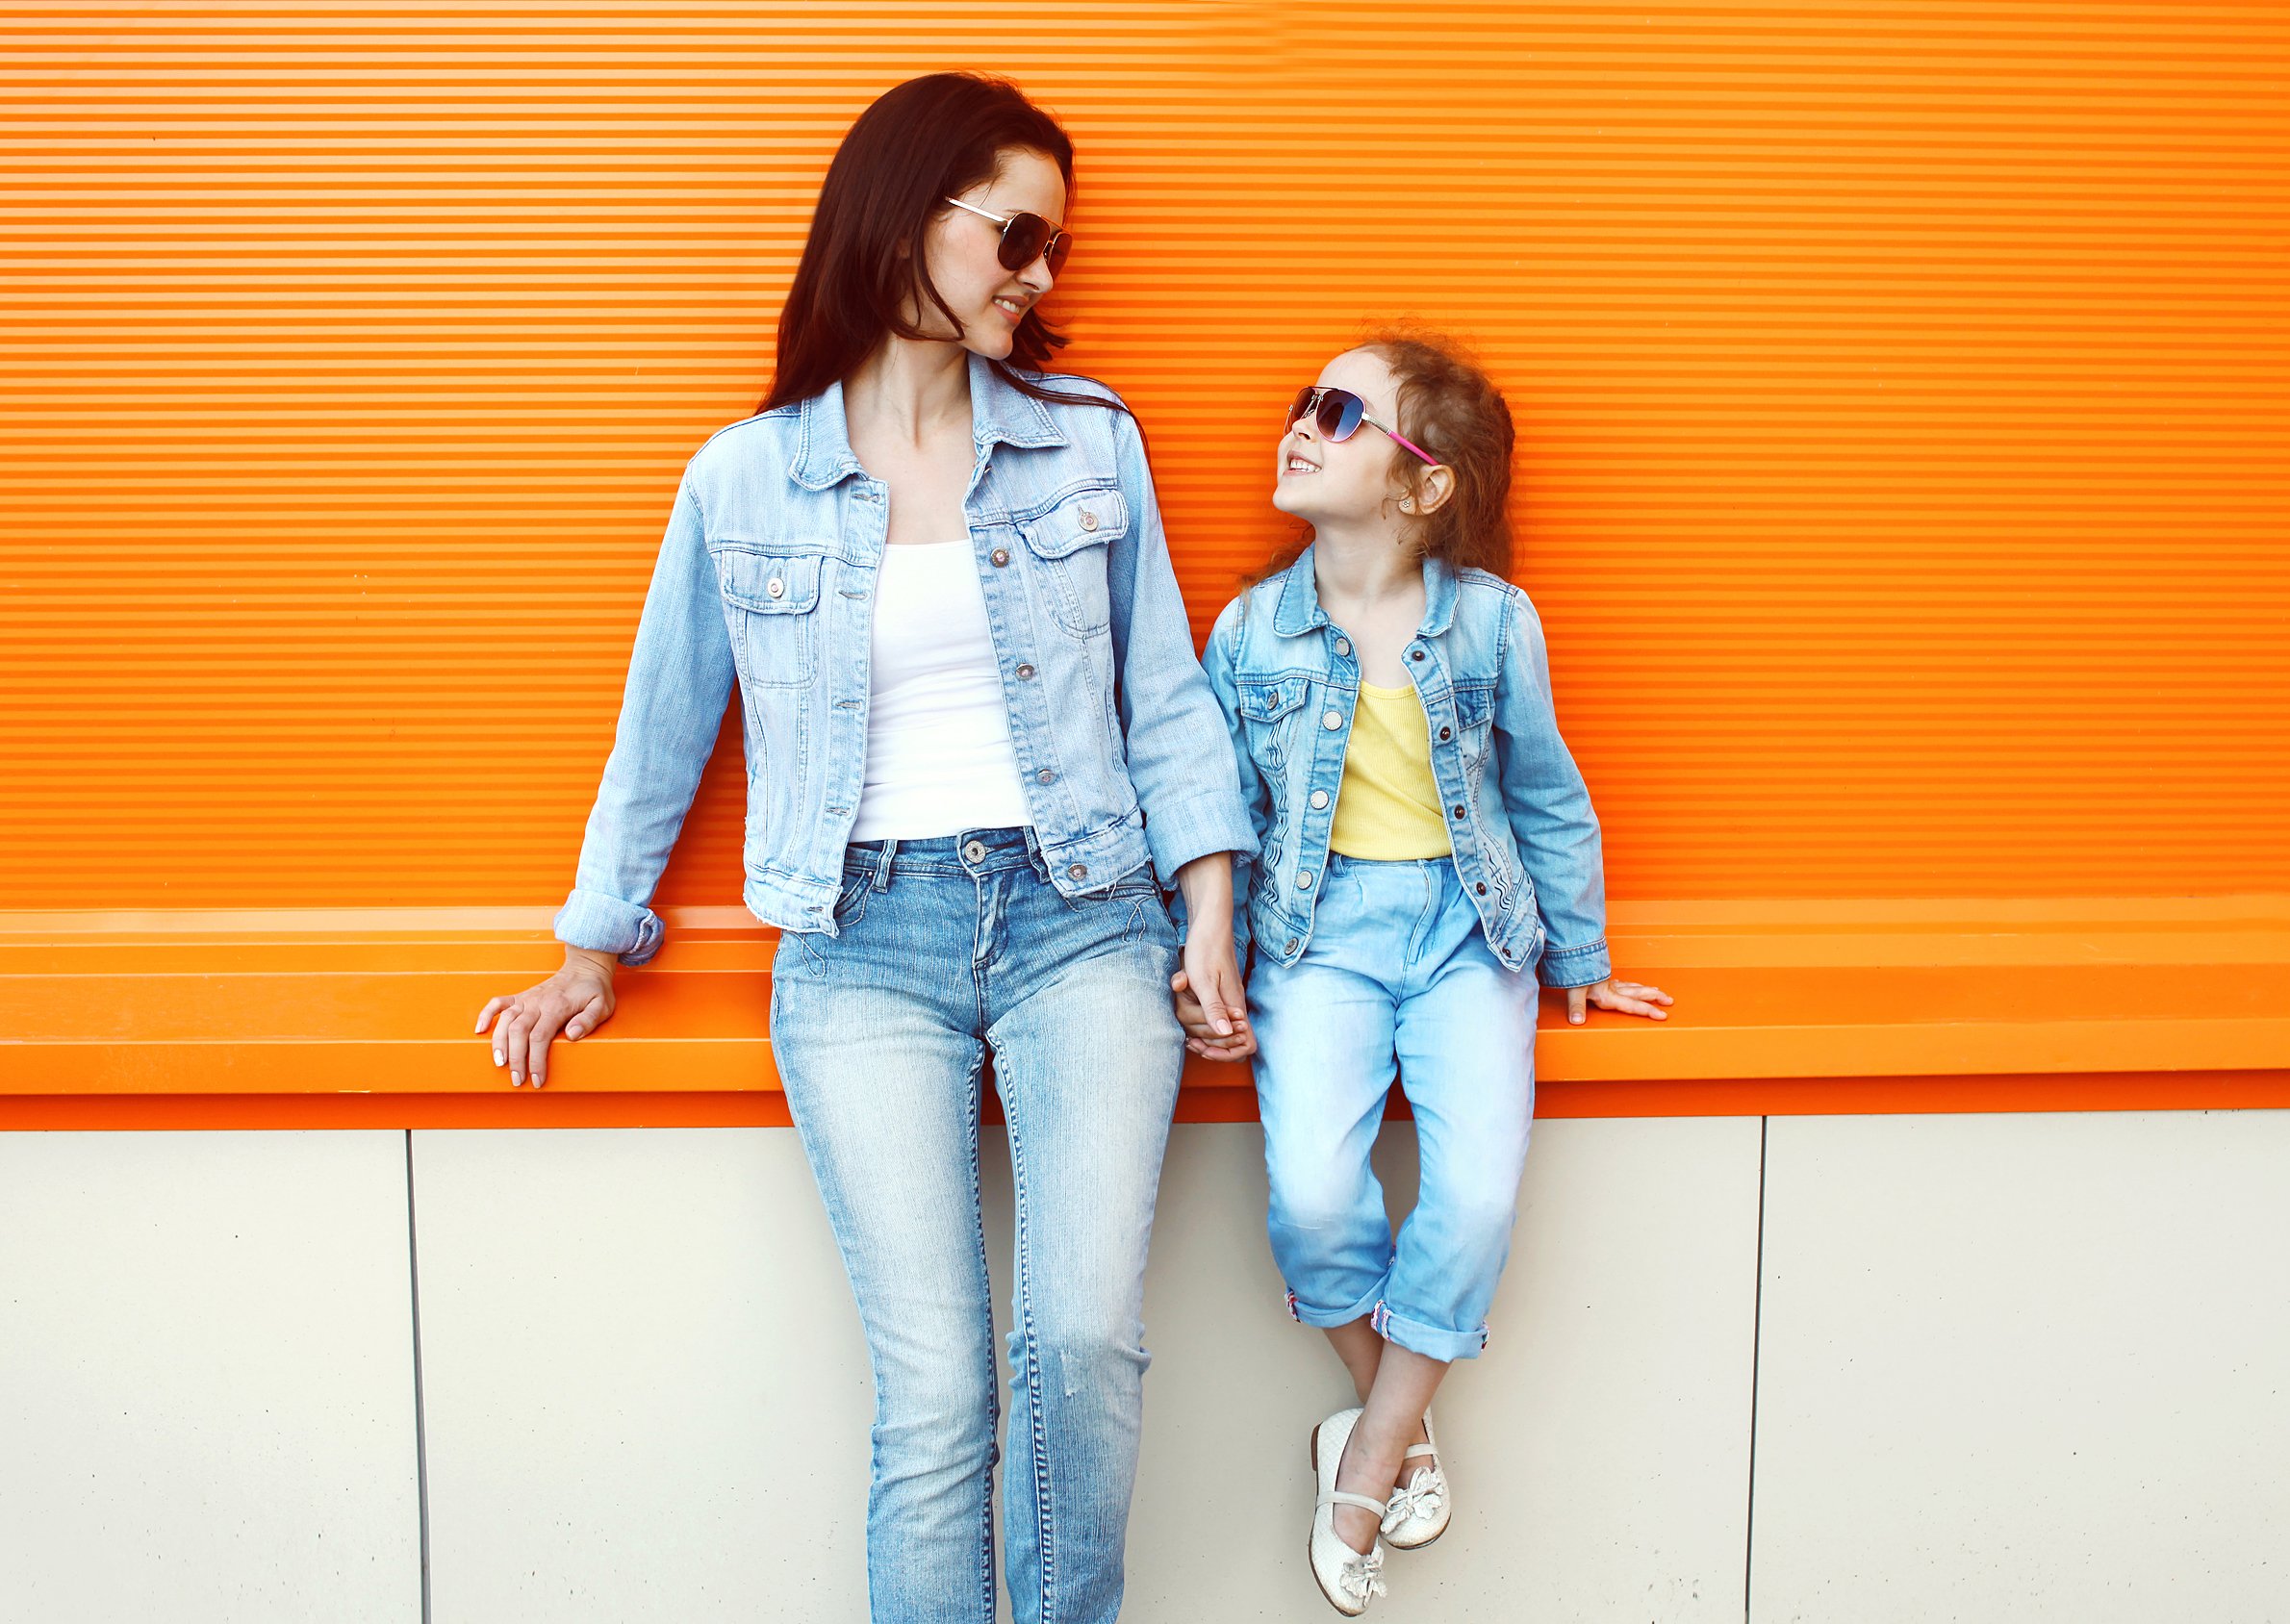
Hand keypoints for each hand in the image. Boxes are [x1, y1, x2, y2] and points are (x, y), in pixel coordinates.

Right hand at [474, 948, 616, 1087]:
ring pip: (505, 1020)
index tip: (537, 1079)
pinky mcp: (521, 996)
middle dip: (516, 1059)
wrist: (585, 968)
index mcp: (557, 1007)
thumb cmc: (594, 991)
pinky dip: (486, 1015)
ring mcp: (527, 999)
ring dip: (499, 1043)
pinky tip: (479, 1030)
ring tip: (499, 1063)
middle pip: (519, 1032)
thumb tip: (573, 1035)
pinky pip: (498, 1003)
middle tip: (517, 1080)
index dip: (536, 1061)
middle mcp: (538, 1002)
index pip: (540, 1037)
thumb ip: (589, 1020)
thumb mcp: (602, 1005)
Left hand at [1171, 933, 1254, 1062]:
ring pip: (1220, 1031)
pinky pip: (1214, 1018)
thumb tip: (1226, 1034)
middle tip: (1188, 1041)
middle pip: (1230, 1042)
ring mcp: (1229, 1001)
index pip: (1245, 1045)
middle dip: (1209, 1045)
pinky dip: (1199, 1021)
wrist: (1210, 925)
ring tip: (1184, 1031)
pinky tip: (1186, 1015)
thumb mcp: (1204, 980)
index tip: (1204, 1049)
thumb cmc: (1205, 950)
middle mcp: (1235, 1006)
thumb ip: (1214, 1008)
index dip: (1226, 1053)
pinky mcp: (1221, 995)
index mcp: (1235, 1005)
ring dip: (1201, 1033)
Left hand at [1565, 977, 1672, 1024]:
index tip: (1662, 1015)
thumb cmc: (1574, 971)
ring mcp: (1610, 982)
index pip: (1632, 1005)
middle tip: (1669, 1000)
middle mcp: (1612, 988)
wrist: (1572, 951)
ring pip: (1633, 986)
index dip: (1648, 1010)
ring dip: (1647, 990)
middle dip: (1655, 997)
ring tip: (1657, 992)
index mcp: (1608, 994)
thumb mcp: (1574, 990)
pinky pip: (1623, 982)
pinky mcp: (1604, 978)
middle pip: (1639, 993)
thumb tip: (1577, 1020)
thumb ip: (1576, 1006)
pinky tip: (1631, 985)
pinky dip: (1631, 984)